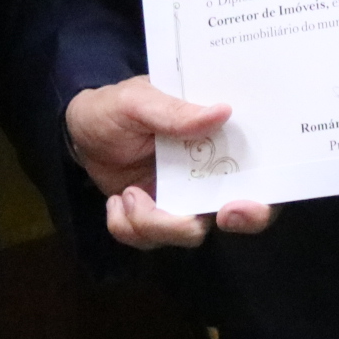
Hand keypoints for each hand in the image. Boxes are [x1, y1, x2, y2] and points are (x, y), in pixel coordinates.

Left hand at [65, 76, 275, 248]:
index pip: (258, 171)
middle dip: (223, 226)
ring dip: (154, 224)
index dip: (261, 199)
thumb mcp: (138, 99)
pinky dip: (127, 227)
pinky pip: (150, 240)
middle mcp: (209, 173)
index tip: (237, 207)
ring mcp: (183, 198)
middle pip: (238, 214)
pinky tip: (115, 201)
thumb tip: (222, 111)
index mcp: (216, 138)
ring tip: (126, 196)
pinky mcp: (155, 217)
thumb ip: (174, 111)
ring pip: (190, 233)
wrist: (77, 131)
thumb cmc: (115, 106)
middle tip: (187, 220)